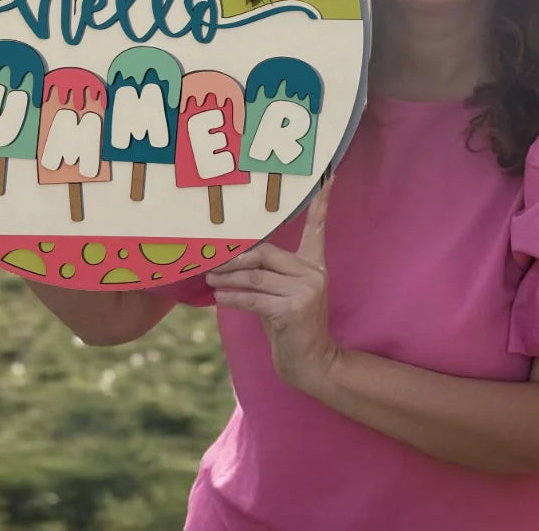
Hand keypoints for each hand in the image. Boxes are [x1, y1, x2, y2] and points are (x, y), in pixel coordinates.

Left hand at [206, 175, 338, 393]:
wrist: (312, 363)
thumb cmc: (290, 327)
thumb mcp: (281, 295)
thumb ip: (267, 274)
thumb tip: (231, 260)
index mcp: (314, 265)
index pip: (317, 227)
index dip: (321, 202)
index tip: (328, 176)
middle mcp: (313, 273)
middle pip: (266, 253)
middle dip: (236, 258)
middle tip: (213, 262)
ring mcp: (305, 291)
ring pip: (255, 277)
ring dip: (227, 279)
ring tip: (210, 279)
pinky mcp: (292, 310)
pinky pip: (253, 298)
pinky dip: (232, 297)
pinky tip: (219, 297)